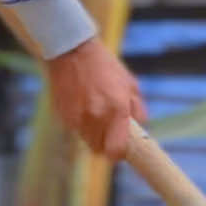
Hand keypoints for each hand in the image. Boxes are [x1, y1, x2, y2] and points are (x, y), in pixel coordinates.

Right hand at [45, 37, 143, 161]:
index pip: (115, 150)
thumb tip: (142, 126)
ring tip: (94, 113)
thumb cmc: (104, 65)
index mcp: (116, 109)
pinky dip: (79, 123)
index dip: (118, 153)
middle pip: (99, 149)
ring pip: (86, 140)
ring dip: (91, 134)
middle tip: (108, 131)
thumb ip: (138, 108)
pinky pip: (74, 129)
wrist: (72, 51)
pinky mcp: (63, 115)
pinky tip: (81, 105)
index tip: (120, 149)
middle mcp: (96, 117)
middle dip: (104, 143)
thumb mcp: (129, 83)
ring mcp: (77, 117)